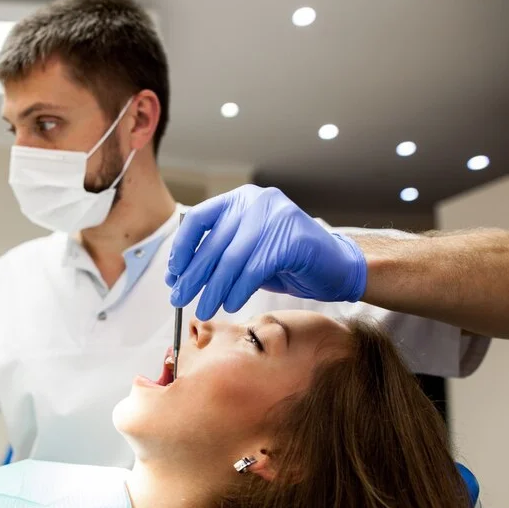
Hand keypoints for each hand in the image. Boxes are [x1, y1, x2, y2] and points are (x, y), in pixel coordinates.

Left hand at [166, 185, 367, 319]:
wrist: (335, 267)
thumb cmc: (285, 262)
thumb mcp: (244, 254)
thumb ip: (215, 256)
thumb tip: (175, 274)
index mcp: (240, 199)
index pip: (198, 218)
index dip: (182, 247)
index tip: (173, 273)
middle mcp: (256, 202)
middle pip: (213, 242)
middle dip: (193, 275)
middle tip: (178, 297)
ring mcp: (276, 216)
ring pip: (232, 259)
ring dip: (213, 289)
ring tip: (203, 308)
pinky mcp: (291, 238)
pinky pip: (254, 269)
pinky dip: (238, 290)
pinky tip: (230, 304)